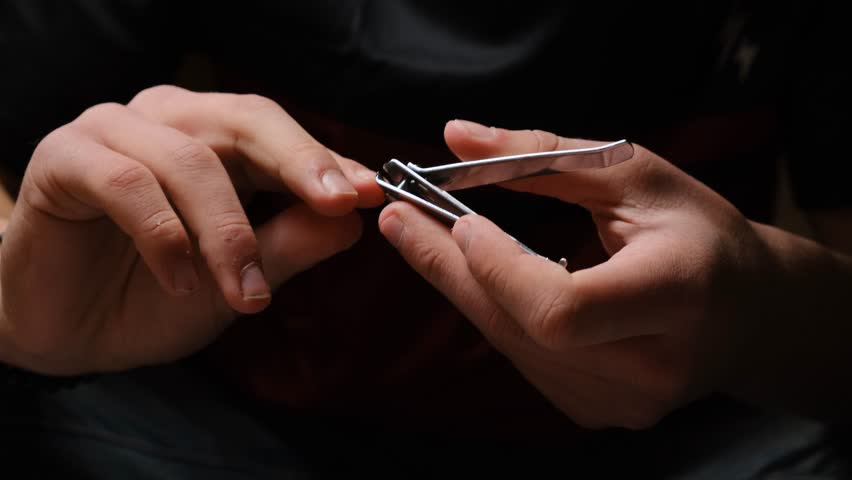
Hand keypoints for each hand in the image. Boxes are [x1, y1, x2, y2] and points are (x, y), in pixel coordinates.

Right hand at [0, 85, 383, 374]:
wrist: (68, 331)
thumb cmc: (154, 297)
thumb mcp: (236, 279)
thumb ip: (290, 243)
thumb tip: (350, 218)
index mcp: (214, 140)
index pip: (280, 135)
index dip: (328, 162)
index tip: (372, 193)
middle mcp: (169, 121)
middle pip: (245, 120)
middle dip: (299, 163)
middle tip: (338, 203)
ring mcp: (115, 132)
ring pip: (191, 160)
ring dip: (227, 232)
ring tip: (247, 295)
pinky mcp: (65, 158)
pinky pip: (126, 183)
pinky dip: (164, 236)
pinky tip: (179, 282)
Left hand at [379, 120, 772, 428]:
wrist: (748, 314)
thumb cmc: (696, 231)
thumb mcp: (635, 172)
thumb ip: (544, 153)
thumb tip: (454, 139)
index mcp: (675, 295)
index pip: (561, 309)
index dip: (497, 269)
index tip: (456, 219)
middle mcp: (651, 366)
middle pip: (519, 330)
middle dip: (447, 270)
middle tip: (399, 220)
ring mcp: (623, 402)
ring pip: (511, 346)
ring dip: (463, 290)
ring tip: (429, 238)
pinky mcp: (600, 412)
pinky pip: (524, 360)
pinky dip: (496, 314)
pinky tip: (485, 279)